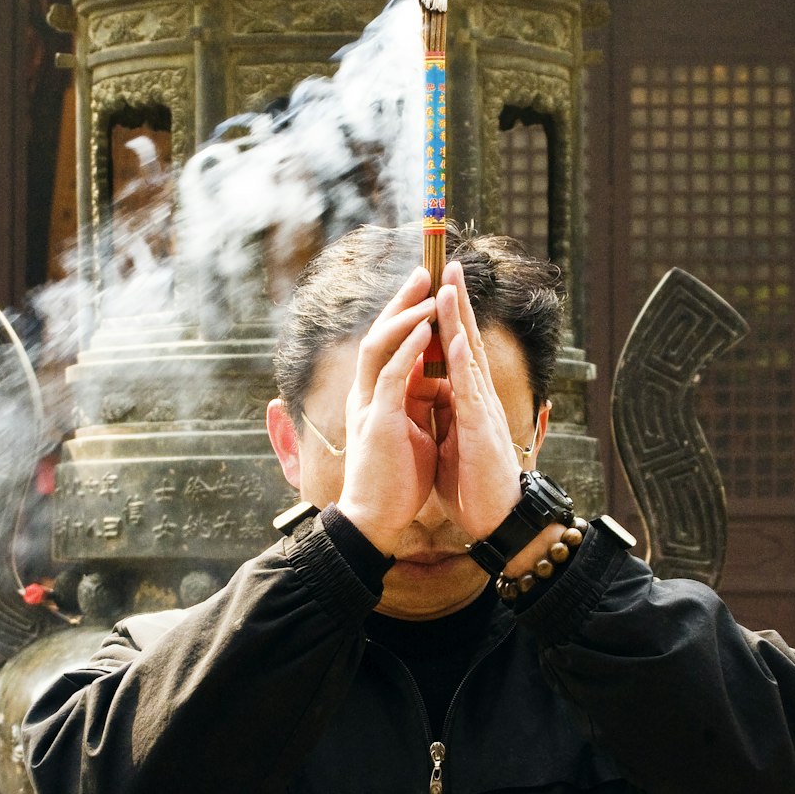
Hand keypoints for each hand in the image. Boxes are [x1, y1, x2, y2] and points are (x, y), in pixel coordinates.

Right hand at [335, 268, 439, 554]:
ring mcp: (369, 405)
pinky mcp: (378, 422)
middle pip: (379, 333)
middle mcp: (367, 394)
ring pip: (380, 346)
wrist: (375, 521)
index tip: (423, 289)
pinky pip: (391, 376)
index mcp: (376, 396)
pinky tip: (424, 330)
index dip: (403, 314)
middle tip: (422, 271)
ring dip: (405, 316)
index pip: (387, 344)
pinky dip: (408, 350)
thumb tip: (426, 385)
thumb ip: (413, 404)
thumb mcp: (409, 432)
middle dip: (401, 301)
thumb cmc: (394, 482)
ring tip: (428, 292)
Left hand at [432, 260, 525, 539]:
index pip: (456, 350)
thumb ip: (446, 414)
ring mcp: (482, 408)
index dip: (447, 318)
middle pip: (466, 339)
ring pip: (469, 353)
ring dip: (459, 316)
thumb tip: (434, 397)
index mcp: (467, 400)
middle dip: (456, 302)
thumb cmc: (475, 485)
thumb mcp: (453, 441)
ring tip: (448, 282)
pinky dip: (461, 357)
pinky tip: (454, 333)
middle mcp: (477, 396)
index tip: (437, 286)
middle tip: (448, 263)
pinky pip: (469, 385)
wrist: (498, 523)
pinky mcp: (481, 426)